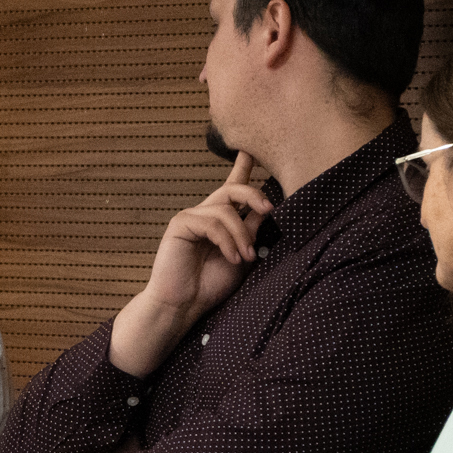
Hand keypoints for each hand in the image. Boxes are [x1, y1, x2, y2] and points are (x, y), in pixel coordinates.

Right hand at [109, 152, 273, 376]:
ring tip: (245, 257)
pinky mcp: (180, 224)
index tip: (252, 148)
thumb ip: (253, 230)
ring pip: (226, 209)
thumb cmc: (211, 284)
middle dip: (255, 196)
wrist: (183, 304)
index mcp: (221, 220)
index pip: (233, 187)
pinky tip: (230, 257)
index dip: (243, 166)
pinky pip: (211, 222)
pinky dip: (226, 240)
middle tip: (271, 210)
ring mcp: (191, 217)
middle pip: (234, 189)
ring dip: (242, 234)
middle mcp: (205, 213)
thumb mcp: (243, 254)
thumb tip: (270, 207)